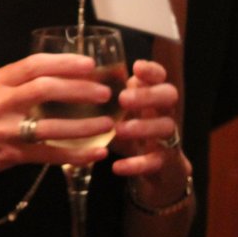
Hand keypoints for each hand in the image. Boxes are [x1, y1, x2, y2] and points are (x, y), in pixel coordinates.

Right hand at [0, 53, 112, 186]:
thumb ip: (17, 84)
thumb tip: (57, 76)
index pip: (34, 65)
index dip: (64, 62)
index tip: (89, 64)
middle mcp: (1, 102)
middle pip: (45, 89)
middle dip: (79, 89)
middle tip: (104, 92)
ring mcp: (5, 129)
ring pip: (51, 125)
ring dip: (84, 126)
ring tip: (108, 124)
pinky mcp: (10, 154)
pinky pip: (49, 155)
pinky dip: (76, 155)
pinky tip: (95, 153)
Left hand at [110, 58, 183, 177]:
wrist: (153, 169)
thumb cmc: (128, 129)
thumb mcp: (115, 111)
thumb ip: (101, 96)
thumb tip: (68, 76)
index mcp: (151, 95)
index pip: (159, 76)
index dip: (152, 70)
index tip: (136, 66)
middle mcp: (163, 112)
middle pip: (169, 96)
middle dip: (148, 96)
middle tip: (123, 99)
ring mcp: (167, 137)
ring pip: (166, 128)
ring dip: (143, 127)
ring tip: (119, 130)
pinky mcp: (165, 162)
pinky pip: (155, 162)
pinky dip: (137, 164)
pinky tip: (117, 167)